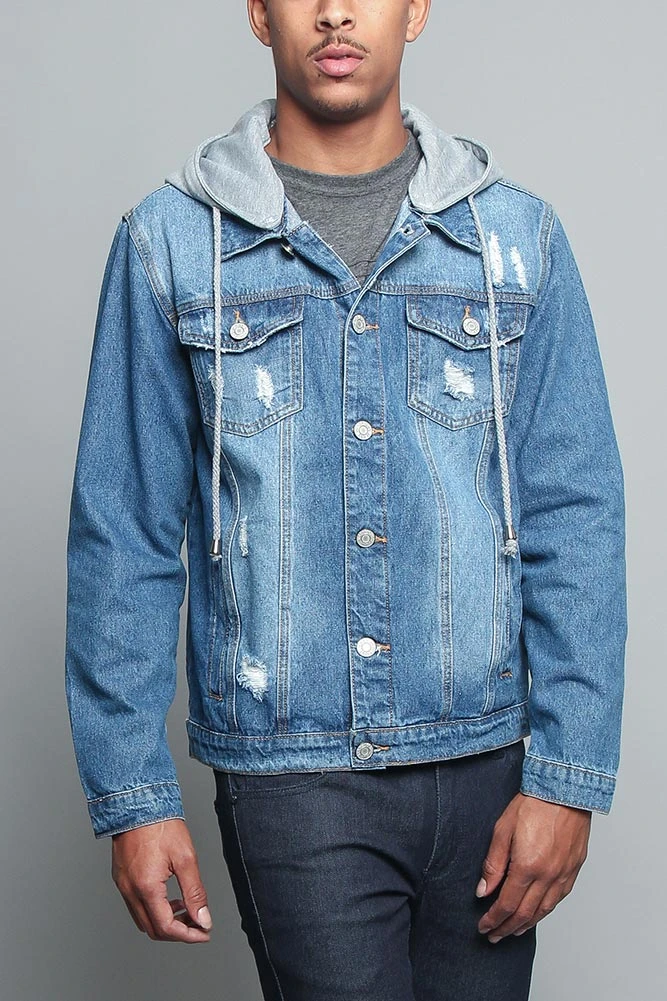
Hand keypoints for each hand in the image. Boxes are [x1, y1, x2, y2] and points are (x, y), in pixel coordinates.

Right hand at [111, 818, 212, 941]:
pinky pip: (136, 905)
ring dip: (165, 921)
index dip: (188, 935)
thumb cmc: (160, 825)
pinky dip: (154, 909)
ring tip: (186, 909)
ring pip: (143, 920)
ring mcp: (122, 885)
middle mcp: (130, 891)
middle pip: (153, 929)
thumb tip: (203, 919)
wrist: (138, 802)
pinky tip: (169, 897)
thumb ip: (195, 892)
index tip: (204, 933)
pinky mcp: (121, 878)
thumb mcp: (185, 858)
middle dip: (178, 932)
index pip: (166, 927)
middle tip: (198, 924)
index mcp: (146, 888)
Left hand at [476, 792, 590, 941]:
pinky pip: (558, 899)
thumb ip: (493, 863)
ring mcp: (563, 875)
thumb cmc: (533, 804)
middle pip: (524, 914)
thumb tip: (483, 890)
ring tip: (512, 931)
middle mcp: (548, 876)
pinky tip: (536, 914)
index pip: (507, 904)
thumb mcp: (503, 829)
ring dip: (525, 924)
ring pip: (543, 911)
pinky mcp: (574, 870)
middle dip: (506, 927)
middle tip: (494, 935)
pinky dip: (544, 912)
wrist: (565, 790)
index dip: (493, 919)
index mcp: (527, 867)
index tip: (483, 926)